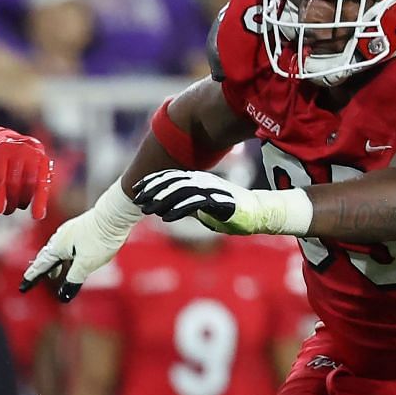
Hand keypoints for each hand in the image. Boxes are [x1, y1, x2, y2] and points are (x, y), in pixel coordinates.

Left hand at [0, 130, 54, 219]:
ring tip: (15, 207)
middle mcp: (19, 150)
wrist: (15, 146)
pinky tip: (38, 215)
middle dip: (8, 201)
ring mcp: (34, 156)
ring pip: (30, 184)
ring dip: (21, 202)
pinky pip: (44, 185)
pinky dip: (40, 201)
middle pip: (14, 182)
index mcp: (1, 149)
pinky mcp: (46, 164)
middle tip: (3, 211)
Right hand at [20, 182, 140, 301]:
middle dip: (40, 270)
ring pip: (56, 250)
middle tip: (34, 279)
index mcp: (58, 247)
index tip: (23, 286)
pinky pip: (65, 244)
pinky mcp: (80, 228)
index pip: (41, 266)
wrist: (114, 214)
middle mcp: (60, 238)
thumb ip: (73, 280)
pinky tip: (71, 256)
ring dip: (53, 263)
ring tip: (54, 272)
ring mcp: (70, 231)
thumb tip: (63, 296)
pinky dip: (63, 255)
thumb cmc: (99, 238)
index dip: (32, 277)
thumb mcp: (86, 264)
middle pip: (46, 257)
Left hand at [134, 170, 312, 236]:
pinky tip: (166, 218)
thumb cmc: (230, 212)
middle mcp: (203, 181)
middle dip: (152, 189)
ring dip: (162, 200)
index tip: (137, 189)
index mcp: (198, 180)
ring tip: (147, 210)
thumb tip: (168, 209)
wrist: (258, 213)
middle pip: (172, 181)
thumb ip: (187, 206)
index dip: (153, 181)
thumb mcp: (203, 209)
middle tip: (137, 199)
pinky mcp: (218, 201)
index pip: (171, 176)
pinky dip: (178, 209)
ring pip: (180, 191)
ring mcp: (211, 189)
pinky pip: (195, 203)